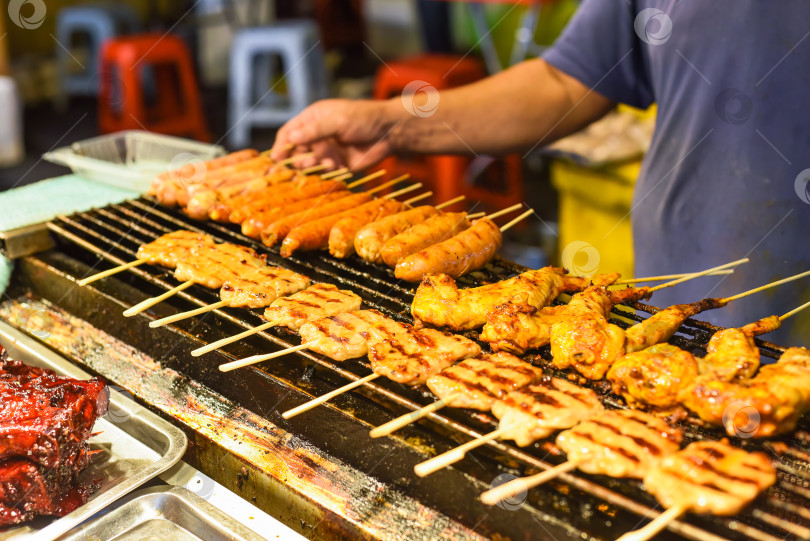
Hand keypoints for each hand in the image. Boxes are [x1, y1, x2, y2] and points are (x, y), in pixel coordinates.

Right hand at [271, 99, 398, 170]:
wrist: (389, 132)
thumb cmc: (363, 118)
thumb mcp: (337, 120)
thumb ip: (314, 131)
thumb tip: (290, 139)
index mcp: (312, 120)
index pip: (289, 133)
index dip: (281, 146)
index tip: (276, 159)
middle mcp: (317, 136)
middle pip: (296, 151)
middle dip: (296, 159)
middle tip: (304, 163)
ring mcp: (327, 150)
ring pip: (310, 163)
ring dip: (313, 165)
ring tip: (323, 162)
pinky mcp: (338, 164)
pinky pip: (325, 172)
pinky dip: (328, 170)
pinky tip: (336, 165)